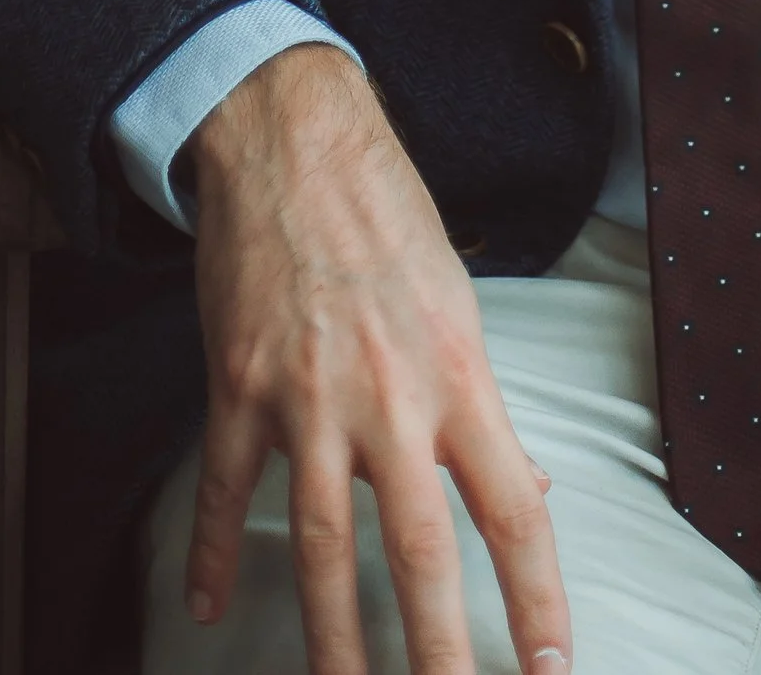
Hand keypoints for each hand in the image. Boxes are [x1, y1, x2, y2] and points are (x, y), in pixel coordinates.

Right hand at [184, 42, 570, 674]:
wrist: (294, 138)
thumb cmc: (387, 213)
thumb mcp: (459, 300)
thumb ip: (485, 405)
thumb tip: (527, 487)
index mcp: (458, 376)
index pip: (514, 509)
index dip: (539, 597)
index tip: (554, 666)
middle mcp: (389, 397)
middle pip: (418, 553)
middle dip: (437, 654)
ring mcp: (308, 397)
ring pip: (319, 546)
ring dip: (332, 639)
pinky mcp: (238, 385)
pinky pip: (223, 488)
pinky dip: (210, 553)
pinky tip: (206, 609)